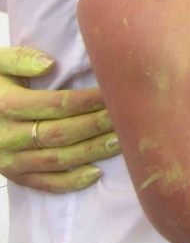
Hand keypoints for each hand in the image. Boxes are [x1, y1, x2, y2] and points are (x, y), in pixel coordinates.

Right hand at [0, 45, 117, 191]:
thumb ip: (20, 59)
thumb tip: (49, 64)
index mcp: (6, 105)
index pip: (56, 105)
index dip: (87, 101)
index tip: (112, 92)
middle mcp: (6, 137)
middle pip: (61, 133)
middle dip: (96, 125)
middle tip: (125, 115)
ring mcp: (8, 160)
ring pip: (57, 159)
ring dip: (91, 151)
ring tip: (121, 141)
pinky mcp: (12, 175)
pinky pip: (43, 183)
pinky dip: (70, 181)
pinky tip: (95, 173)